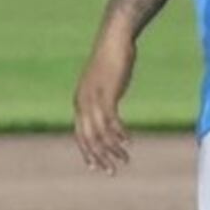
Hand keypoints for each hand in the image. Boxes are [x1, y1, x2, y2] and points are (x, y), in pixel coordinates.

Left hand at [72, 29, 136, 172]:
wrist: (114, 38)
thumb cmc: (112, 59)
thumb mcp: (105, 83)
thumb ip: (105, 99)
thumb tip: (109, 112)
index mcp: (80, 101)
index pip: (80, 134)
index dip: (87, 152)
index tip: (95, 167)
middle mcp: (82, 102)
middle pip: (88, 138)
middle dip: (99, 156)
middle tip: (111, 172)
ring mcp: (93, 98)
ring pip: (100, 132)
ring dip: (112, 148)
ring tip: (125, 160)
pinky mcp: (106, 93)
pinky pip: (111, 120)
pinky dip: (119, 133)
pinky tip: (129, 141)